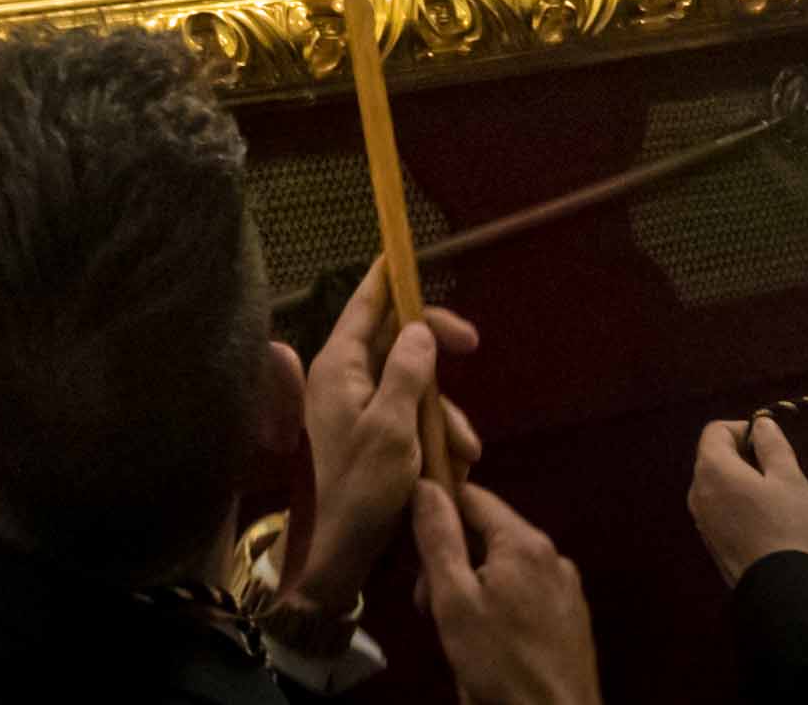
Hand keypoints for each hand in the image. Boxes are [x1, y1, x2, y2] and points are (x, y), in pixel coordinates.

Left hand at [289, 275, 481, 618]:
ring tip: (463, 451)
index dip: (391, 276)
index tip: (411, 253)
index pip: (364, 302)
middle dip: (437, 356)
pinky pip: (409, 419)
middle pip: (396, 340)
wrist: (334, 553)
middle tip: (473, 347)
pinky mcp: (371, 438)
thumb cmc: (358, 488)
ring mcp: (356, 408)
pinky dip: (434, 437)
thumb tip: (418, 328)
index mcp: (339, 365)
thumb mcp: (392, 429)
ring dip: (443, 412)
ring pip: (412, 385)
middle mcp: (344, 378)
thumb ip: (408, 373)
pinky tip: (453, 468)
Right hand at [411, 483, 599, 704]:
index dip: (436, 515)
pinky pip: (527, 594)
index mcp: (525, 542)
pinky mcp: (572, 619)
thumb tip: (426, 486)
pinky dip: (502, 607)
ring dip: (474, 588)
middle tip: (430, 606)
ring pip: (506, 568)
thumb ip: (439, 539)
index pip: (471, 497)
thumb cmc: (500, 663)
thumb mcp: (455, 601)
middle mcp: (553, 556)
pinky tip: (491, 643)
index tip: (413, 553)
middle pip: (489, 536)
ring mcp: (567, 589)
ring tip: (459, 632)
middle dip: (453, 562)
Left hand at [684, 414, 807, 582]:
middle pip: (721, 462)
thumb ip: (772, 445)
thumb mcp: (790, 478)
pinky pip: (733, 518)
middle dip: (756, 464)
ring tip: (800, 510)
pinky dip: (756, 516)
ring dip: (761, 493)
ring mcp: (704, 524)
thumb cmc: (789, 526)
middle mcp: (698, 494)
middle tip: (789, 478)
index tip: (772, 444)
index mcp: (712, 470)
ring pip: (731, 493)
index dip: (744, 429)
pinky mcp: (715, 548)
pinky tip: (791, 534)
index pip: (716, 431)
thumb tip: (760, 424)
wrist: (783, 594)